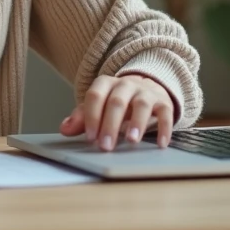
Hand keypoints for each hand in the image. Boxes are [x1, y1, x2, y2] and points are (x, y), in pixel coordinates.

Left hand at [60, 74, 174, 150]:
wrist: (145, 89)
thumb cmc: (117, 103)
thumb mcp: (98, 107)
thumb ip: (82, 118)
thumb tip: (64, 129)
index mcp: (106, 84)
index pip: (95, 96)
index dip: (92, 116)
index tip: (90, 137)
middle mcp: (126, 85)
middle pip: (116, 102)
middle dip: (110, 124)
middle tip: (106, 146)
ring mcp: (146, 92)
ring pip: (141, 104)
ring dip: (136, 123)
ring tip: (131, 141)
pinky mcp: (163, 102)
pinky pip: (165, 113)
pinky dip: (164, 128)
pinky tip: (160, 144)